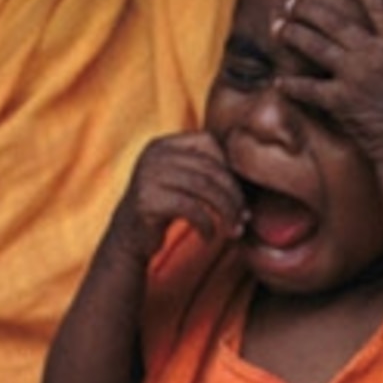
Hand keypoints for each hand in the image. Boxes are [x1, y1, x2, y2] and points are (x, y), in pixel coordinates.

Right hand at [114, 131, 245, 258]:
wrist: (128, 238)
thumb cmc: (165, 209)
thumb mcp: (184, 182)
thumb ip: (208, 170)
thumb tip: (254, 174)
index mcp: (164, 144)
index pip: (209, 144)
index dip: (230, 168)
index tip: (242, 194)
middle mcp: (154, 154)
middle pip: (210, 168)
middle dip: (234, 195)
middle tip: (245, 217)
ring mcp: (148, 176)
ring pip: (204, 188)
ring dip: (226, 212)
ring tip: (234, 230)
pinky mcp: (147, 201)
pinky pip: (191, 209)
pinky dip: (207, 226)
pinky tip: (209, 238)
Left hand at [270, 0, 382, 171]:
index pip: (377, 4)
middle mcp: (374, 54)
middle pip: (333, 21)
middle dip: (308, 9)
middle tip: (291, 2)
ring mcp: (355, 77)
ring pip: (316, 47)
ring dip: (293, 34)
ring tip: (278, 26)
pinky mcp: (341, 102)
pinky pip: (309, 89)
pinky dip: (292, 85)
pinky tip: (278, 81)